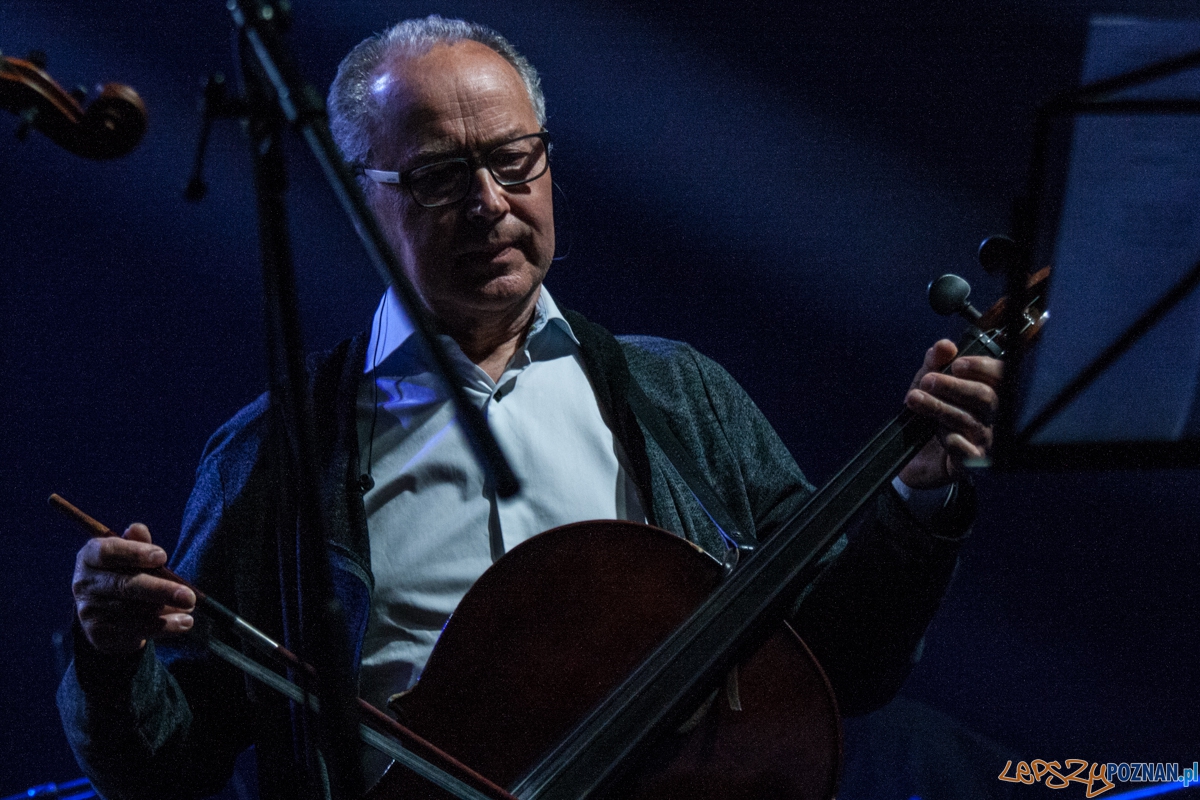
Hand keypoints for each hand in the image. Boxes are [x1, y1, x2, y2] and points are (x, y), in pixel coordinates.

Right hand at [72, 523, 195, 654]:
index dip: (134, 553)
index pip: (107, 552)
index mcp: (89, 557)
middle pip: (124, 586)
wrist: (109, 611)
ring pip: (133, 612)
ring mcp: (88, 610)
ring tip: (190, 610)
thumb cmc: (127, 572)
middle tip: (190, 596)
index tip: (163, 556)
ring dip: (166, 612)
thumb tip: (138, 529)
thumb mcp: (132, 554)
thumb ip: (138, 542)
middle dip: (160, 590)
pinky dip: (162, 627)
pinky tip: (183, 623)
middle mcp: (83, 583)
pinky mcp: (98, 633)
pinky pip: (134, 631)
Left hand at [897, 339, 1001, 488]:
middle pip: (986, 397)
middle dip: (955, 386)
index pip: (1001, 376)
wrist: (919, 458)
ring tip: (914, 399)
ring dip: (939, 407)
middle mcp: (994, 416)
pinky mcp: (974, 463)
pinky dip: (950, 438)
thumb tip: (944, 346)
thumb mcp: (927, 384)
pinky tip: (937, 432)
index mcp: (989, 393)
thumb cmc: (931, 416)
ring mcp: (987, 441)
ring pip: (969, 420)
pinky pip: (966, 449)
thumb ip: (934, 363)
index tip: (958, 364)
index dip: (983, 368)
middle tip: (928, 381)